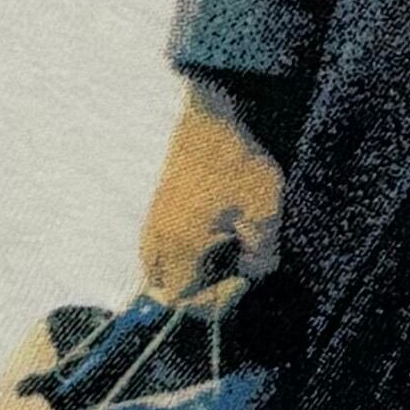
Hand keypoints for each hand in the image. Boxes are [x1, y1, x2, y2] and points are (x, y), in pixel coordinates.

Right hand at [142, 89, 284, 299]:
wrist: (196, 108)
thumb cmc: (230, 157)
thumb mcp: (262, 206)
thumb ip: (261, 250)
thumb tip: (253, 271)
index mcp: (179, 247)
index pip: (182, 298)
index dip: (214, 301)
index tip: (242, 278)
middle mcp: (154, 237)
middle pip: (160, 283)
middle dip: (192, 285)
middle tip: (226, 267)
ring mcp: (147, 215)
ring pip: (153, 258)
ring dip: (181, 264)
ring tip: (216, 247)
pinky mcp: (148, 196)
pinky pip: (152, 234)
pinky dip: (173, 241)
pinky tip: (202, 224)